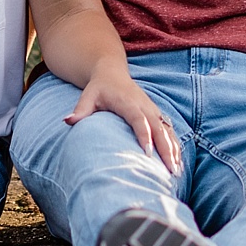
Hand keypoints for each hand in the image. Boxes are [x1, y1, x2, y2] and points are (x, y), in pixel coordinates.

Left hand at [64, 72, 181, 174]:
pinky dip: (175, 146)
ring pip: (167, 131)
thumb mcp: (88, 96)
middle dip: (166, 149)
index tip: (148, 155)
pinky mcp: (156, 114)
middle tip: (170, 170)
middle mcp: (144, 106)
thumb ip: (80, 110)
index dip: (144, 136)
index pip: (139, 120)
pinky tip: (178, 163)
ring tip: (177, 172)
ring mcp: (152, 110)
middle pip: (159, 128)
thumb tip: (68, 121)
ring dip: (174, 151)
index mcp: (129, 102)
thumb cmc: (99, 88)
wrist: (111, 73)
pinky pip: (168, 131)